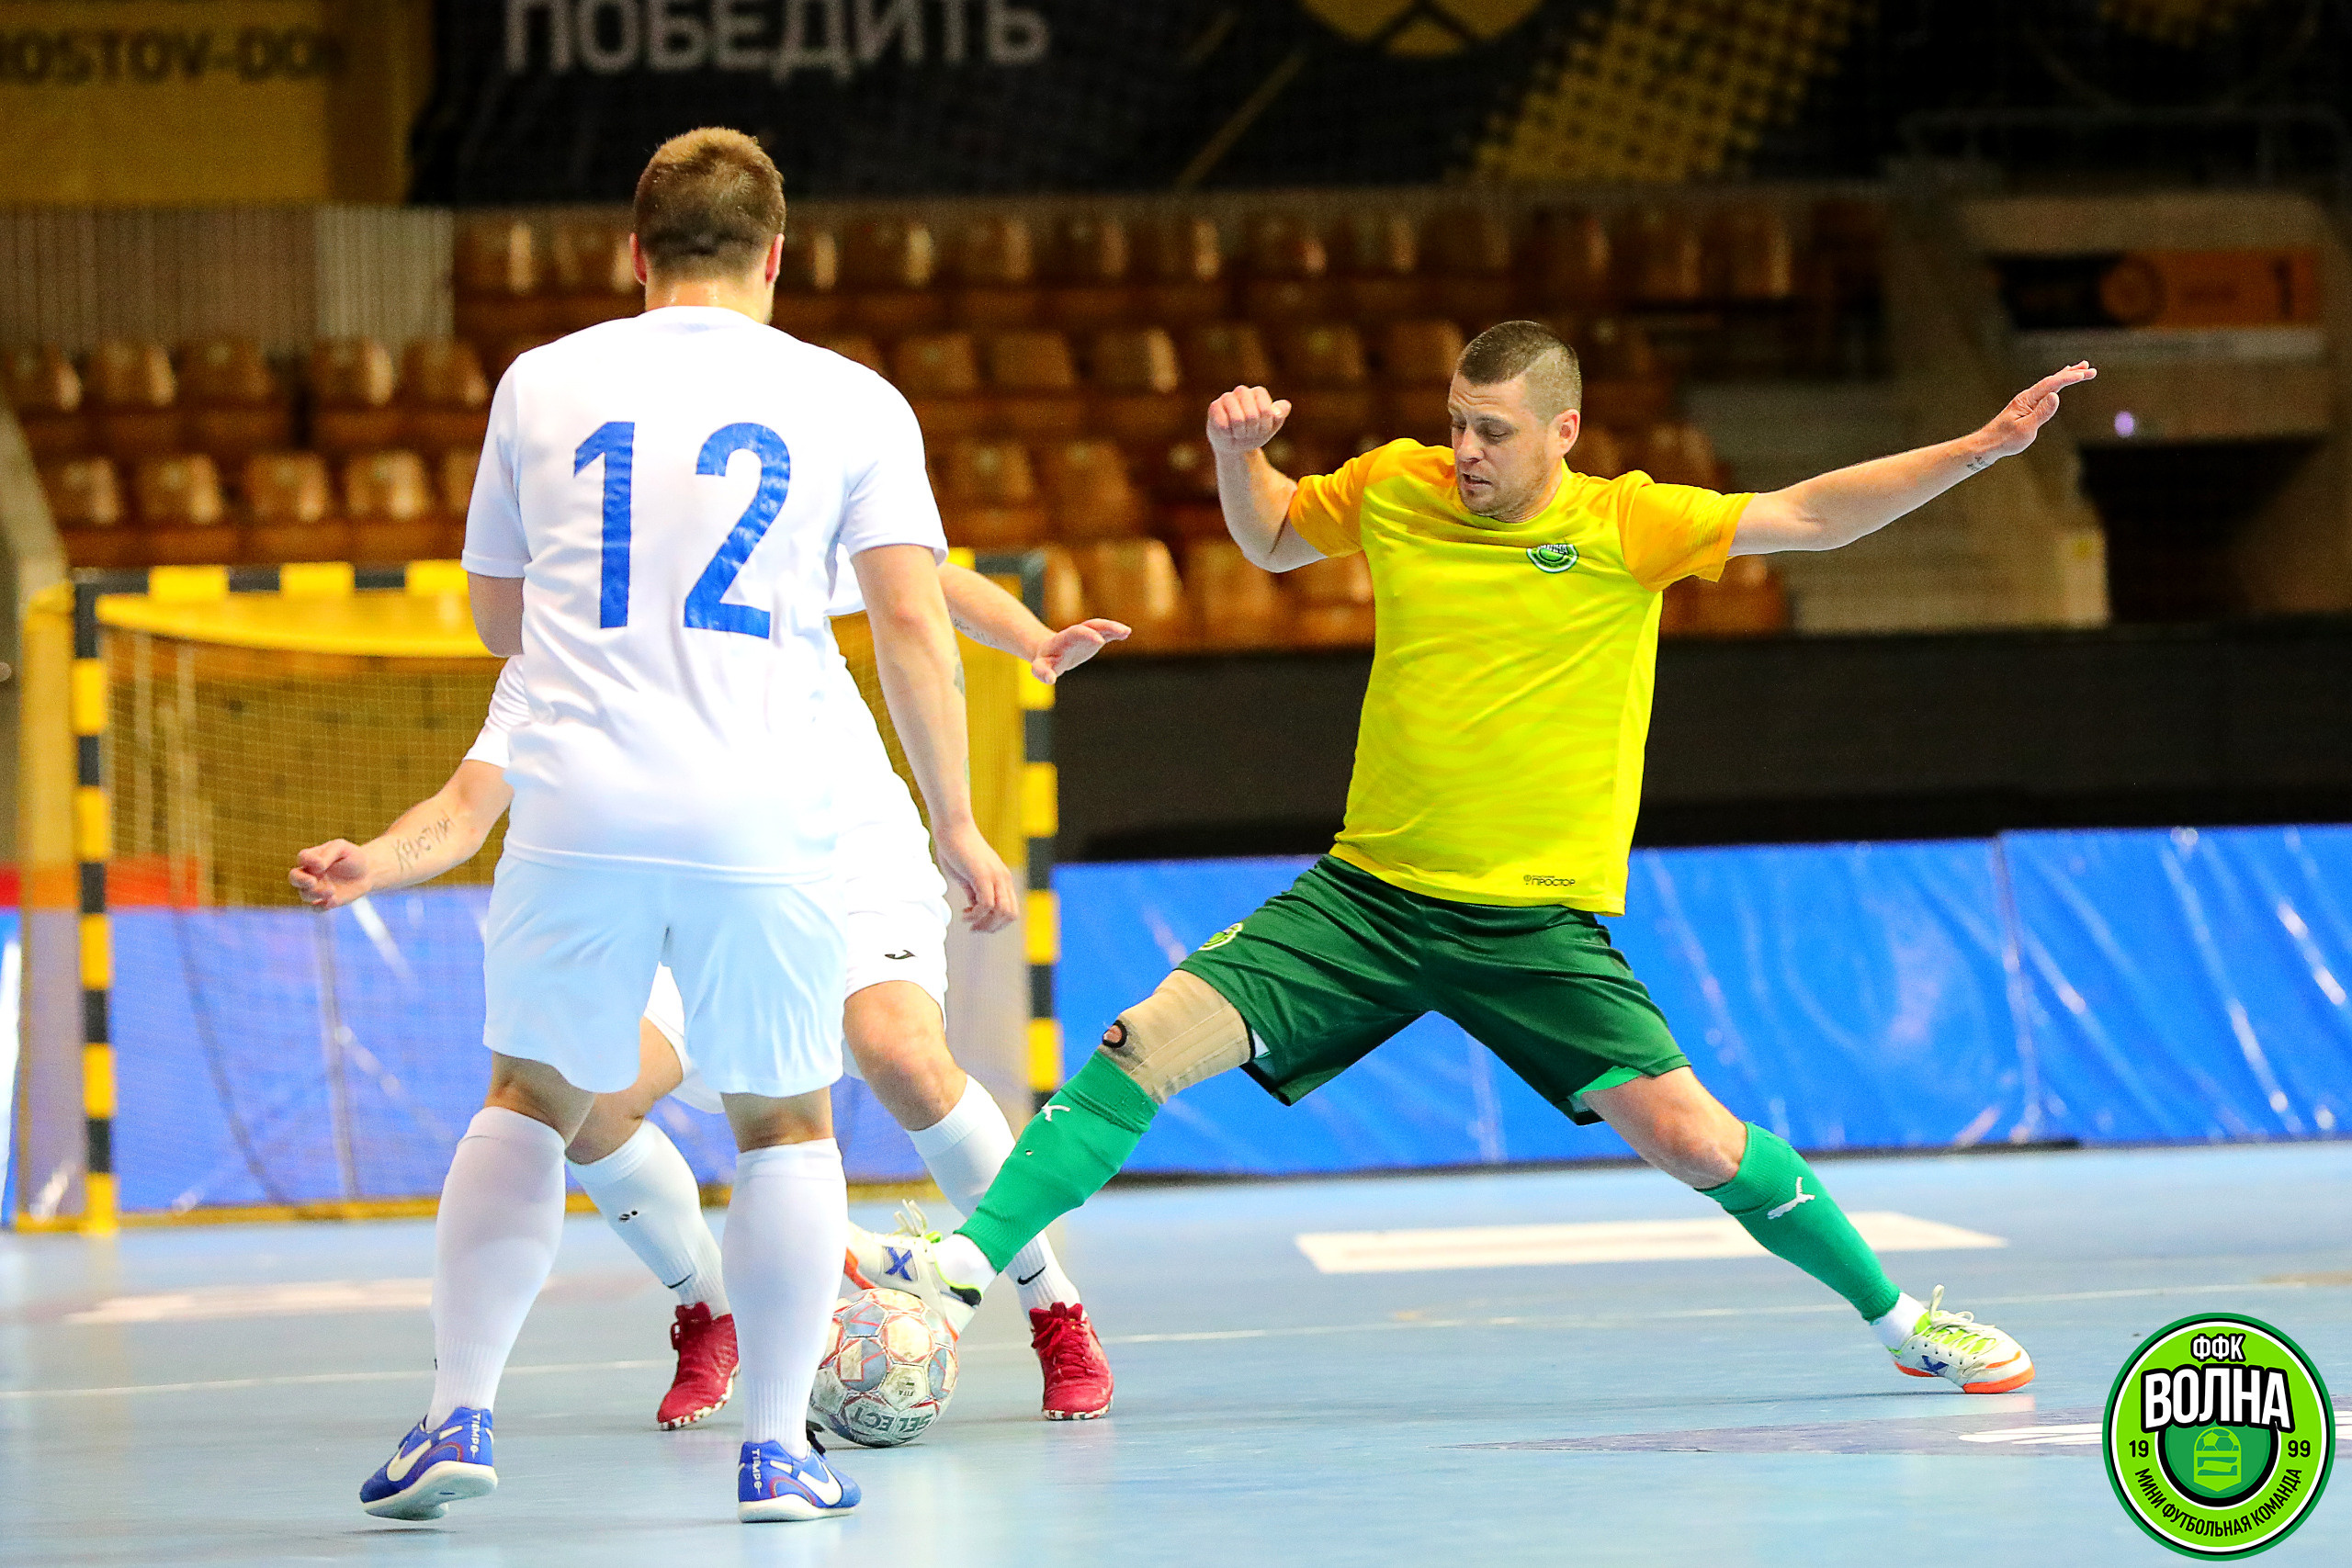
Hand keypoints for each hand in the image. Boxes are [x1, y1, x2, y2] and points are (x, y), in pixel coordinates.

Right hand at [289, 840, 372, 908]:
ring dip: (315, 894)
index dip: (307, 861)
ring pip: (305, 894)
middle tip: (312, 881)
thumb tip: (317, 866)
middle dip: (300, 880)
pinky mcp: (326, 901)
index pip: (302, 858)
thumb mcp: (342, 848)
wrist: (368, 872)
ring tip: (332, 890)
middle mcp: (311, 873)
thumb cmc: (353, 856)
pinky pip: (316, 908)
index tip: (321, 864)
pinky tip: (332, 902)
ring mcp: (317, 888)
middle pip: (294, 878)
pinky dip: (320, 907)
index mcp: (313, 858)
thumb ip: (328, 854)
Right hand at [933, 820, 1019, 933]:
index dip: (996, 924)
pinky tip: (963, 913)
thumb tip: (975, 908)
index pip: (1011, 911)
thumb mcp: (967, 876)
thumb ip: (974, 892)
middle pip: (1009, 915)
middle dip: (991, 927)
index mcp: (1002, 879)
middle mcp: (1003, 878)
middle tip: (973, 928)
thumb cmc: (956, 849)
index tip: (977, 924)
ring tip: (968, 921)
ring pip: (1001, 912)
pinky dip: (975, 915)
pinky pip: (987, 905)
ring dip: (984, 923)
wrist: (952, 827)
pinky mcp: (983, 875)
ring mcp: (995, 877)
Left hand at [1032, 618, 1129, 682]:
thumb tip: (1050, 679)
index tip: (1099, 641)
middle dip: (1105, 627)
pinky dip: (1114, 633)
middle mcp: (1075, 633)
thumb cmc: (1044, 661)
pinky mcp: (1092, 639)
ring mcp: (1085, 635)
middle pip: (1090, 625)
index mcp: (1062, 640)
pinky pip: (1105, 633)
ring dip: (1113, 628)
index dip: (1087, 635)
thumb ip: (1043, 672)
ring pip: (1099, 627)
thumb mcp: (1040, 667)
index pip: (1075, 633)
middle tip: (1122, 632)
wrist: (1048, 651)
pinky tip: (1126, 633)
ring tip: (1126, 631)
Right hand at [1206, 384, 1291, 455]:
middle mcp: (1242, 391)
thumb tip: (1285, 405)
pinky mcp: (1214, 407)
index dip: (1265, 426)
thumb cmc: (1254, 433)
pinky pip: (1224, 425)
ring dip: (1240, 433)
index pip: (1266, 411)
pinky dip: (1227, 434)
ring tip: (1239, 432)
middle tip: (1249, 432)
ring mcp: (1227, 397)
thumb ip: (1280, 415)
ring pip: (1237, 420)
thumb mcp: (1271, 427)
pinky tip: (1227, 431)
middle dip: (1252, 431)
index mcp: (1258, 393)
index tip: (1262, 429)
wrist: (1235, 445)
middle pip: (1252, 415)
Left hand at [1976, 362, 2096, 460]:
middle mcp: (2027, 396)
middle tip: (2091, 369)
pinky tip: (2060, 383)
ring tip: (2081, 368)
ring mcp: (2027, 401)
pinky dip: (2056, 384)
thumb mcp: (2026, 429)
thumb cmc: (2006, 440)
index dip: (2069, 378)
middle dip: (2072, 374)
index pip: (2052, 384)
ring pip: (2050, 384)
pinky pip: (2045, 391)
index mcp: (2027, 399)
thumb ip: (2042, 412)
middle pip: (2053, 380)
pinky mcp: (2027, 407)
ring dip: (2066, 376)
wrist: (1988, 444)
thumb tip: (2056, 395)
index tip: (2086, 374)